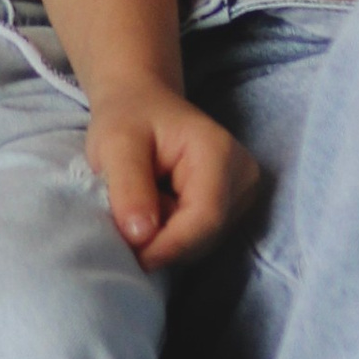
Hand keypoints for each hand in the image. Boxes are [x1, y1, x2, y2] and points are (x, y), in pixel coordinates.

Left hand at [86, 85, 260, 267]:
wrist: (142, 104)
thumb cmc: (129, 119)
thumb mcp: (115, 145)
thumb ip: (128, 189)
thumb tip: (141, 237)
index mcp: (219, 152)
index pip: (206, 218)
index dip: (168, 245)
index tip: (131, 254)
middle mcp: (243, 175)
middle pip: (206, 235)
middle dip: (162, 241)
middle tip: (125, 220)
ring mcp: (242, 193)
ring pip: (202, 241)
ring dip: (165, 237)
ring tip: (142, 205)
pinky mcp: (232, 207)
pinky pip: (200, 238)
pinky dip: (172, 234)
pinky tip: (156, 208)